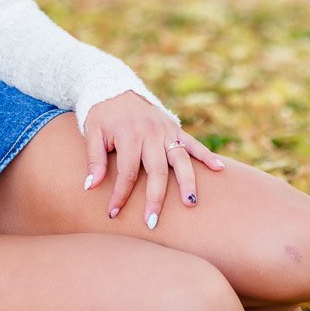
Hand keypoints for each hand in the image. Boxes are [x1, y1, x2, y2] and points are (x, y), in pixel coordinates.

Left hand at [80, 91, 225, 230]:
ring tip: (190, 203)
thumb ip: (94, 159)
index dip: (121, 195)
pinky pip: (193, 143)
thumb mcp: (91, 133)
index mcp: (129, 135)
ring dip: (187, 181)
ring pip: (180, 159)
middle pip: (157, 171)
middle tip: (152, 222)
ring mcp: (165, 130)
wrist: (114, 87)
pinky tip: (219, 169)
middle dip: (155, 198)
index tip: (113, 213)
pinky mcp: (174, 128)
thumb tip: (90, 186)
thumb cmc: (101, 115)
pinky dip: (207, 155)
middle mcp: (150, 133)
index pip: (127, 172)